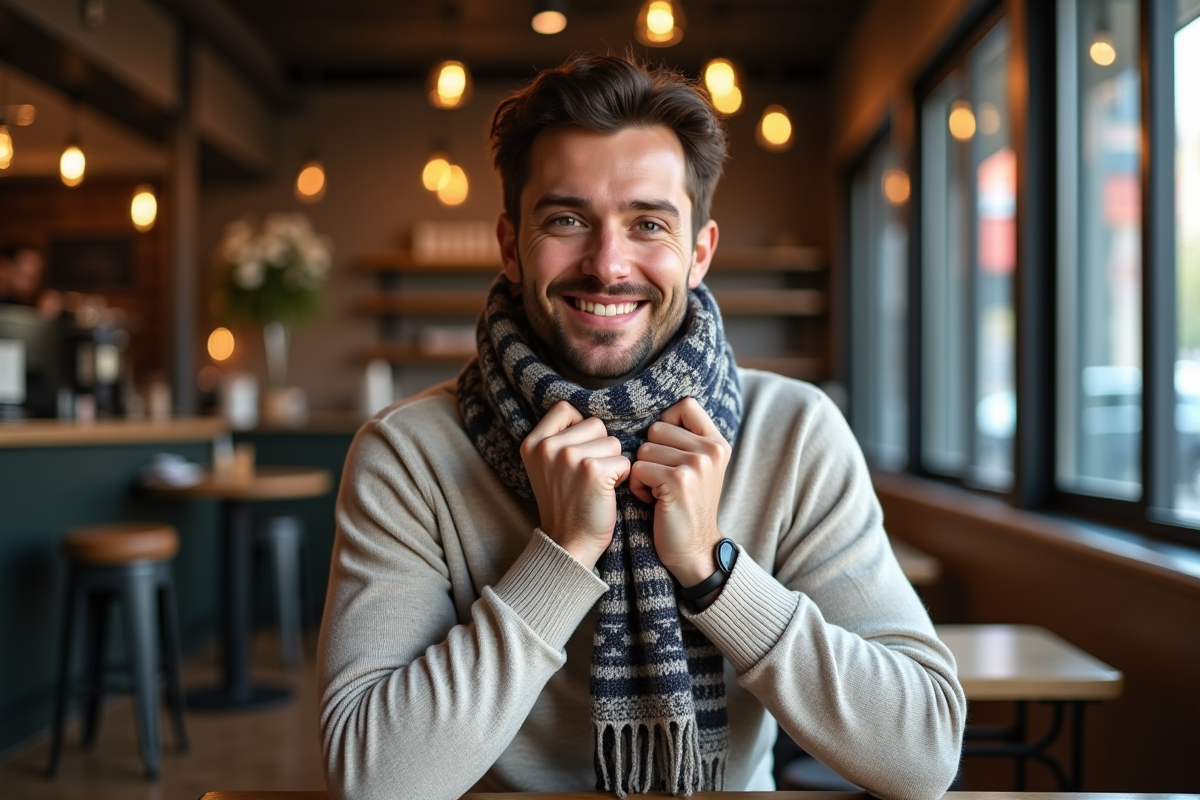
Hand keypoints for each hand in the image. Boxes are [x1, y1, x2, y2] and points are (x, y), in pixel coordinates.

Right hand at [520, 400, 630, 568]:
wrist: (568, 544)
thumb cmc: (566, 505)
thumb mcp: (547, 467)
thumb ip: (559, 439)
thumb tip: (592, 417)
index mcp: (533, 443)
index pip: (565, 408)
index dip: (581, 427)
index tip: (580, 451)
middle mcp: (547, 447)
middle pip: (595, 424)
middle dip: (600, 447)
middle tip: (588, 476)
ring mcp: (569, 457)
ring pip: (613, 441)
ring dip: (613, 462)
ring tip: (597, 485)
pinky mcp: (593, 471)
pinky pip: (624, 460)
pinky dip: (623, 477)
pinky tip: (607, 492)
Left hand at [629, 398, 731, 588]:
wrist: (695, 549)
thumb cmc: (687, 506)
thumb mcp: (699, 468)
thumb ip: (687, 439)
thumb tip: (655, 413)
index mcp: (717, 443)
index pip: (685, 405)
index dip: (666, 422)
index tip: (667, 449)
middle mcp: (711, 450)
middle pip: (656, 428)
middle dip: (650, 453)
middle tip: (663, 479)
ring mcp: (696, 465)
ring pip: (643, 449)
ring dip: (643, 472)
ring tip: (659, 492)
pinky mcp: (678, 482)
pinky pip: (638, 469)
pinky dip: (638, 487)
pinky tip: (653, 501)